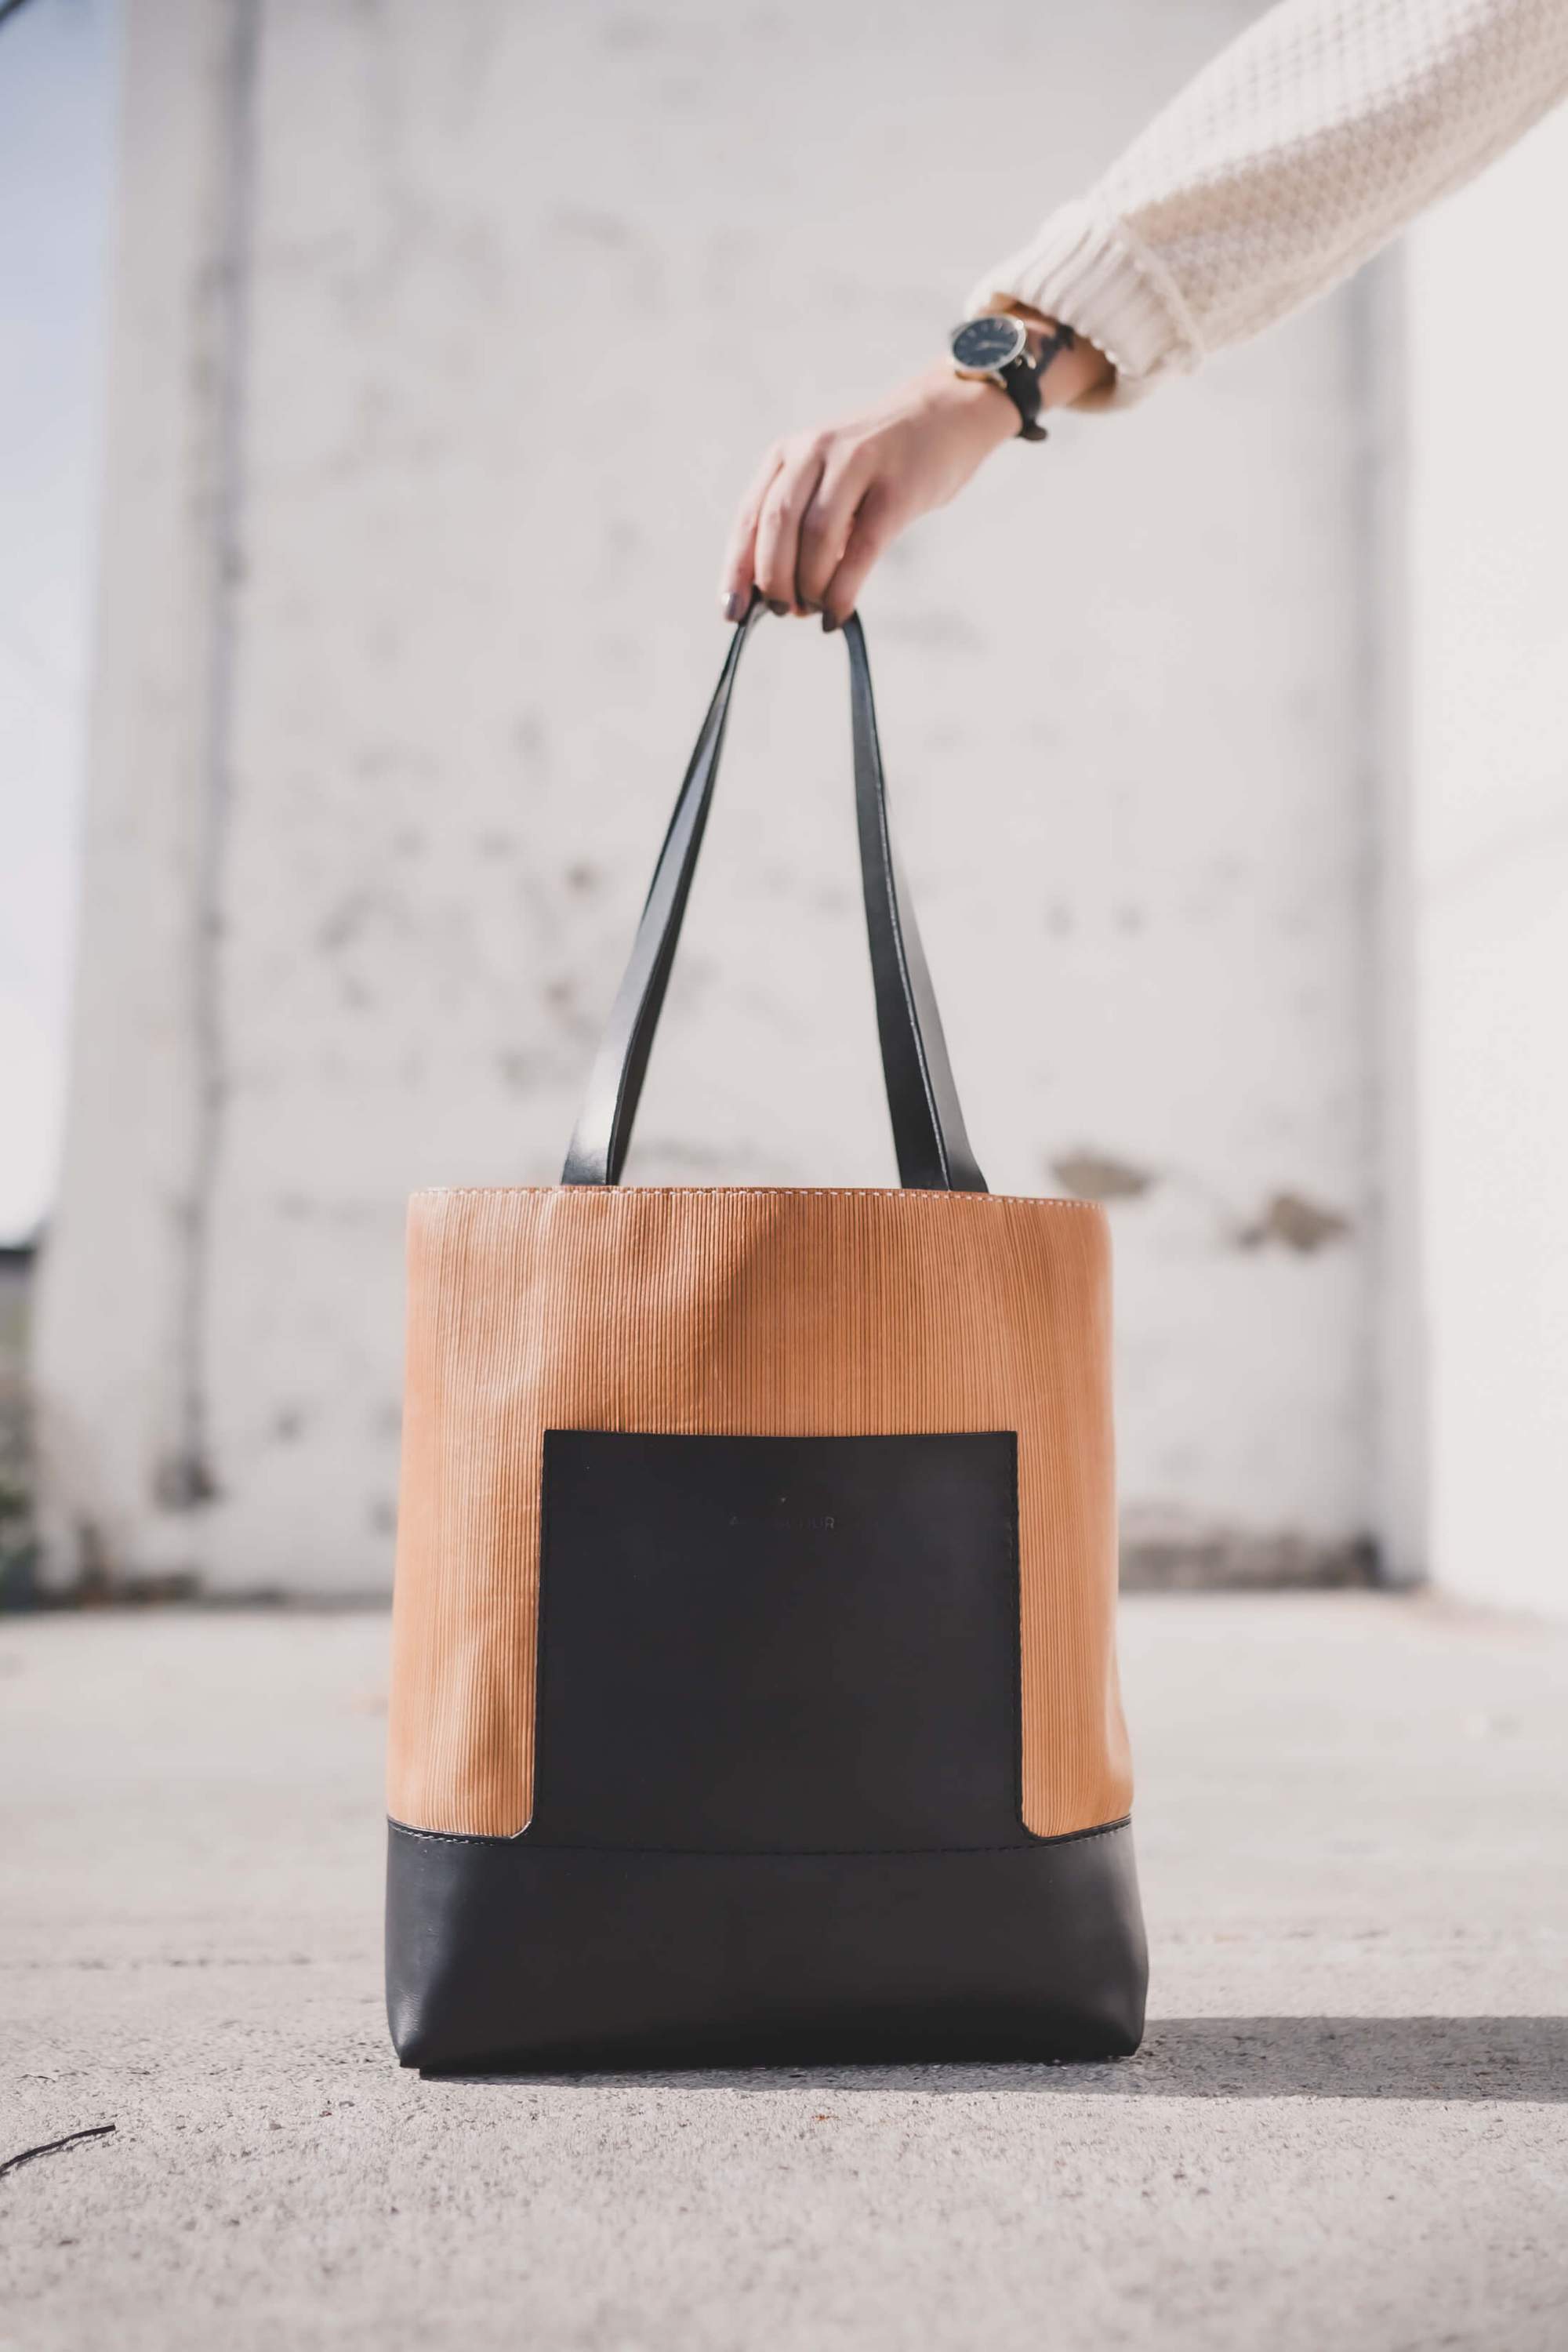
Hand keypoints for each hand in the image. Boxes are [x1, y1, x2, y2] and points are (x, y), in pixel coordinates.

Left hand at [719, 328, 1109, 628]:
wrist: (947, 413)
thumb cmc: (882, 462)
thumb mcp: (829, 477)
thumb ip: (800, 521)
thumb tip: (769, 594)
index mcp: (790, 453)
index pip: (750, 516)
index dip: (737, 569)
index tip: (732, 611)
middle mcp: (816, 451)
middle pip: (776, 525)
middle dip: (773, 580)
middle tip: (785, 611)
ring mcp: (857, 465)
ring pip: (815, 537)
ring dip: (809, 587)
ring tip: (815, 610)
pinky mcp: (896, 489)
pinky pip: (860, 549)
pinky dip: (843, 590)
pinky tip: (838, 613)